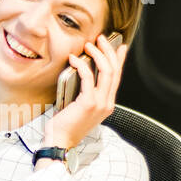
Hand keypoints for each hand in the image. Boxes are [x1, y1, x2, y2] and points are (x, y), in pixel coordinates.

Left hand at [42, 34, 128, 149]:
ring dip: (98, 54)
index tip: (120, 46)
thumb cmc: (65, 125)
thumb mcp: (80, 107)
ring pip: (106, 71)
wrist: (60, 141)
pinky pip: (88, 77)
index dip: (119, 60)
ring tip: (89, 44)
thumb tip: (84, 73)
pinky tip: (74, 59)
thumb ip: (87, 93)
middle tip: (101, 39)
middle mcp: (107, 103)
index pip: (117, 78)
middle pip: (114, 71)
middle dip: (109, 51)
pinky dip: (82, 65)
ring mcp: (100, 104)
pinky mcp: (89, 103)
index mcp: (107, 104)